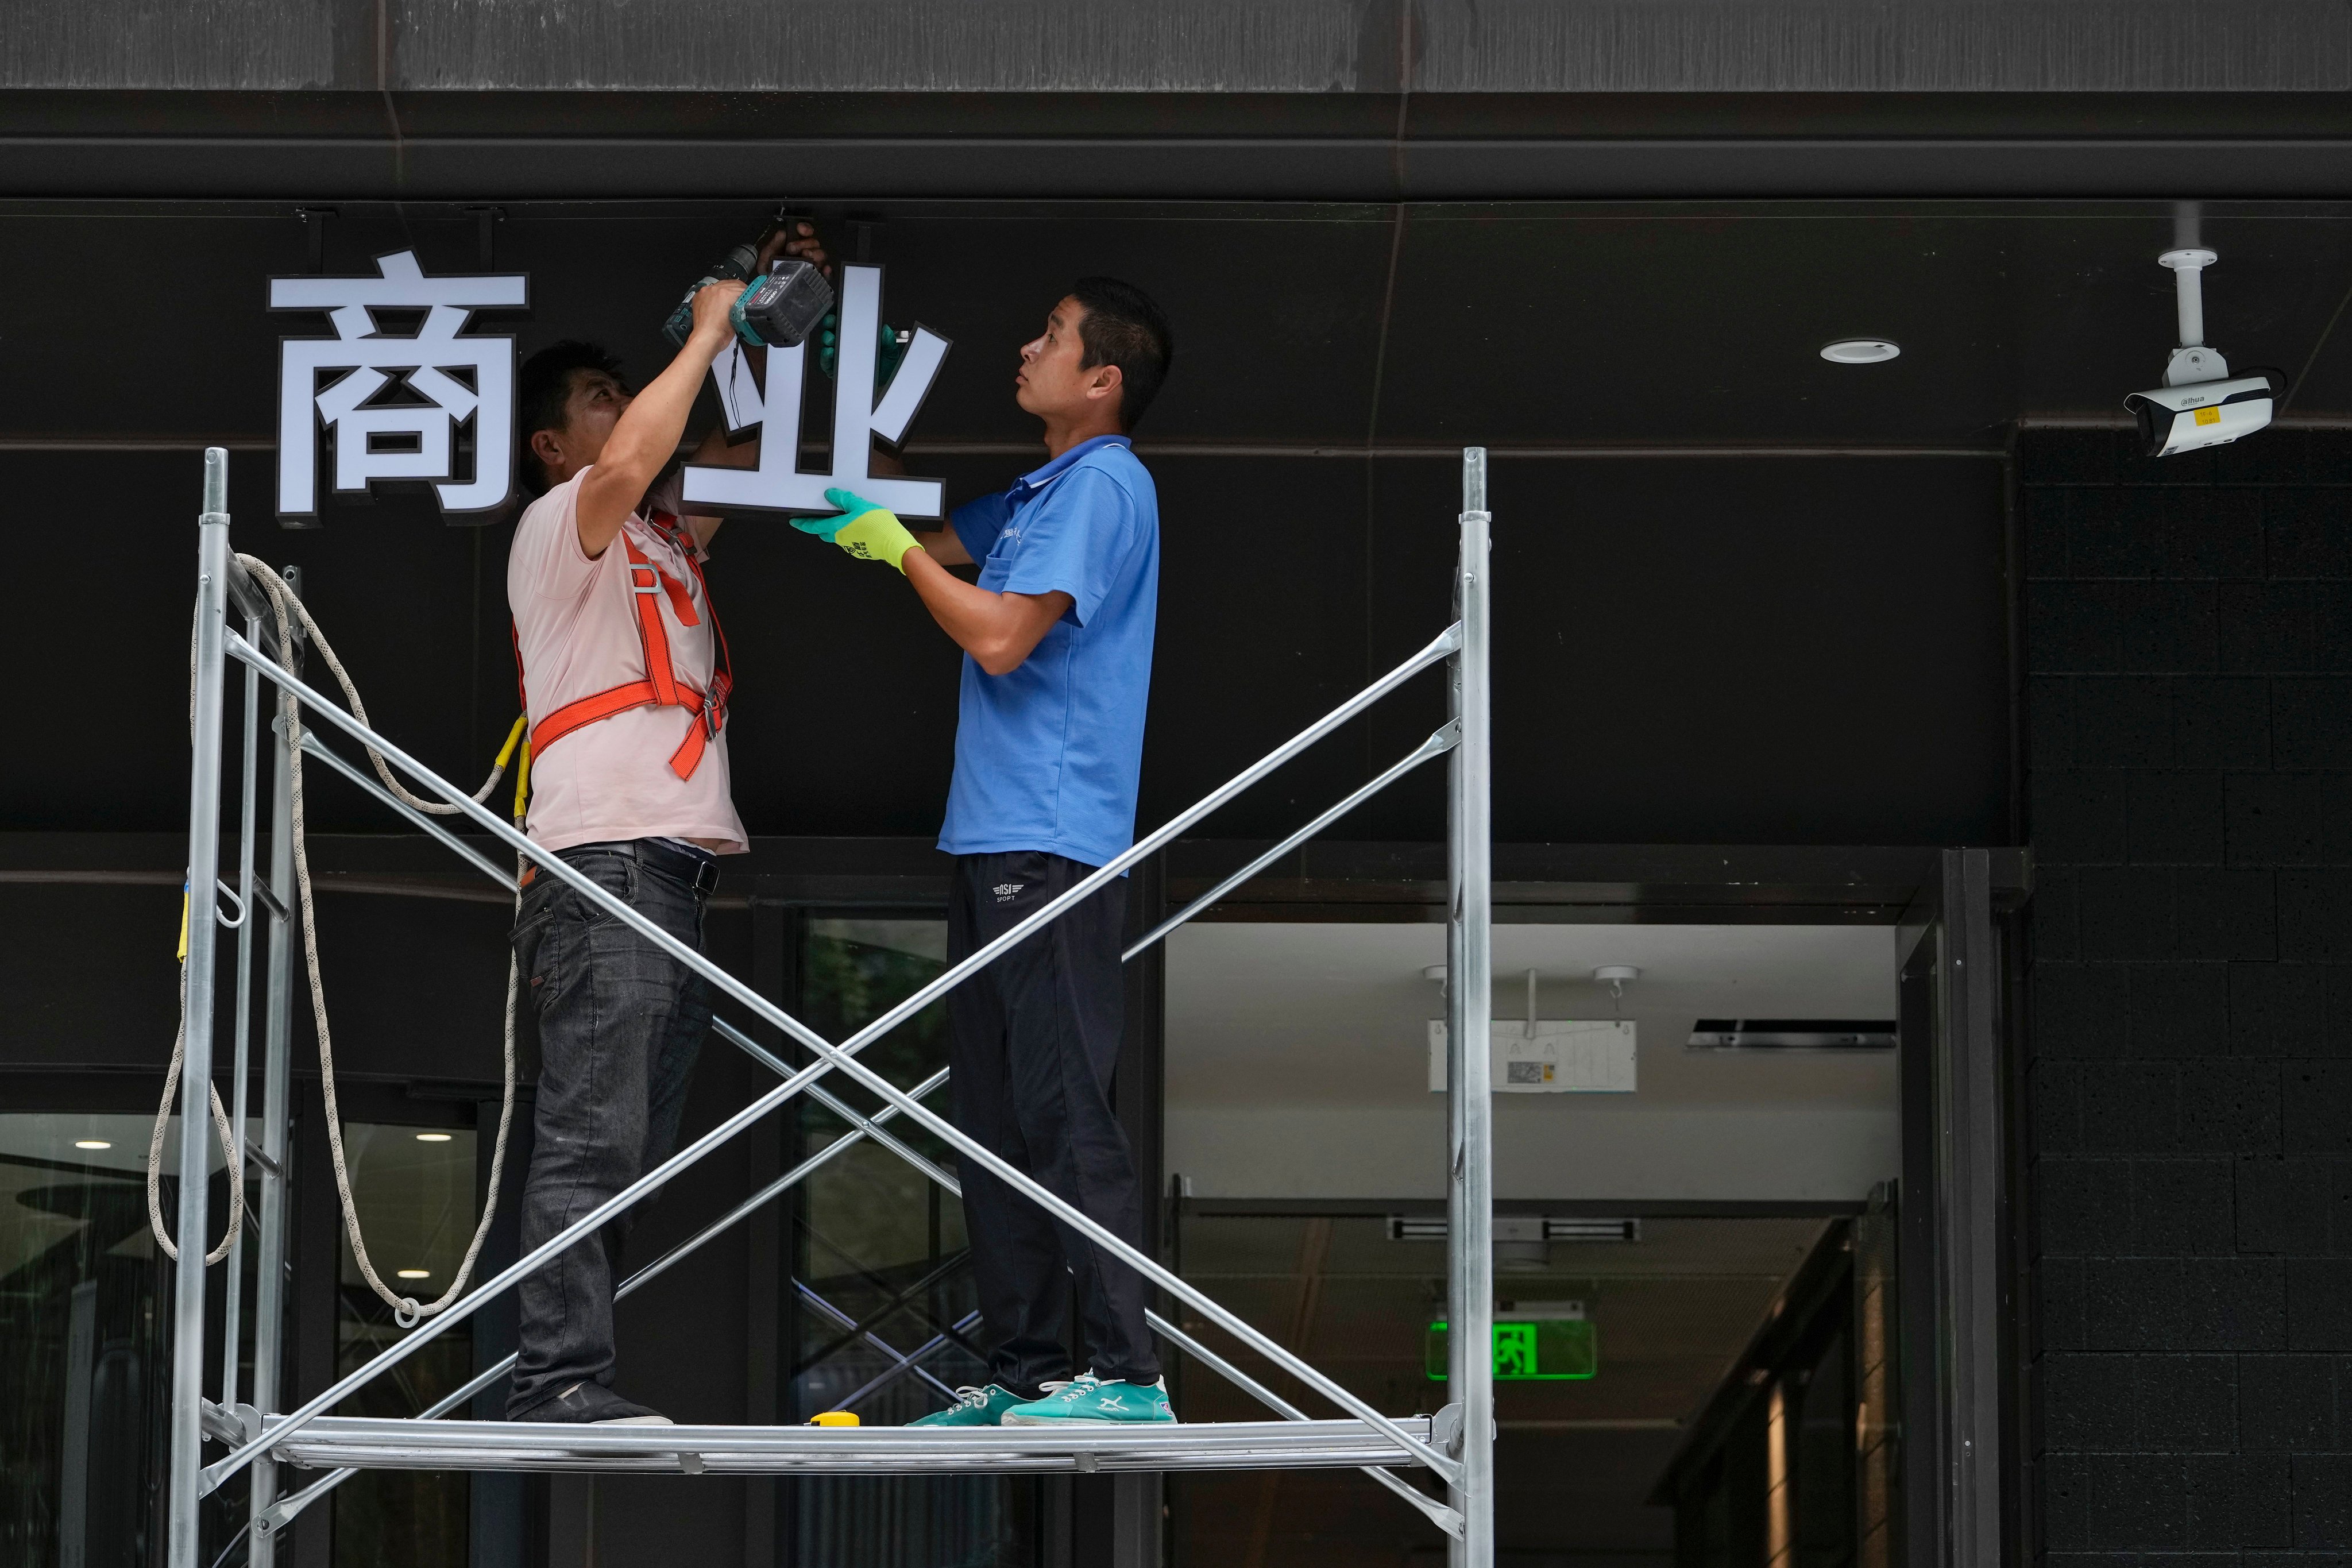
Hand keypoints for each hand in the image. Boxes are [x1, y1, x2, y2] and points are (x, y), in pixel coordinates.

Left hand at [688, 278, 747, 348]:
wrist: (707, 339)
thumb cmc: (720, 333)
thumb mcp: (739, 318)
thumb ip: (742, 306)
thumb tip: (744, 302)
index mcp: (726, 293)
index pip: (742, 289)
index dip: (748, 293)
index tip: (750, 296)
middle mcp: (715, 289)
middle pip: (732, 284)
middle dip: (738, 290)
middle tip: (743, 295)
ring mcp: (706, 292)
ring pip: (721, 285)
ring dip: (727, 290)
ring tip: (731, 298)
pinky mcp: (699, 296)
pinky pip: (710, 290)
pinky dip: (716, 293)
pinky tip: (719, 299)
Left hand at [759, 220, 829, 277]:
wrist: (770, 289)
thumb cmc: (769, 271)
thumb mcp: (767, 256)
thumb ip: (773, 244)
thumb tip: (782, 233)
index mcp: (795, 244)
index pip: (805, 232)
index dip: (806, 228)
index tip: (801, 230)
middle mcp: (806, 252)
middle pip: (814, 243)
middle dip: (804, 243)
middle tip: (792, 249)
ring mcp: (813, 265)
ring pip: (821, 255)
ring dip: (815, 254)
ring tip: (806, 258)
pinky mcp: (817, 278)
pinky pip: (826, 274)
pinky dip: (827, 272)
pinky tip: (824, 270)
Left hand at [792, 487, 921, 571]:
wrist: (894, 544)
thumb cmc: (877, 525)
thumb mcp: (859, 505)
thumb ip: (843, 499)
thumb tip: (829, 494)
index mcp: (836, 528)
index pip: (813, 526)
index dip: (802, 524)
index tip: (794, 522)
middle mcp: (840, 539)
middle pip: (825, 533)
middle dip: (820, 527)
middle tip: (820, 520)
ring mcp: (850, 547)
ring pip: (839, 537)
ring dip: (838, 529)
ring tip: (847, 520)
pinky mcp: (860, 551)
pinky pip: (851, 541)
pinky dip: (851, 534)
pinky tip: (860, 528)